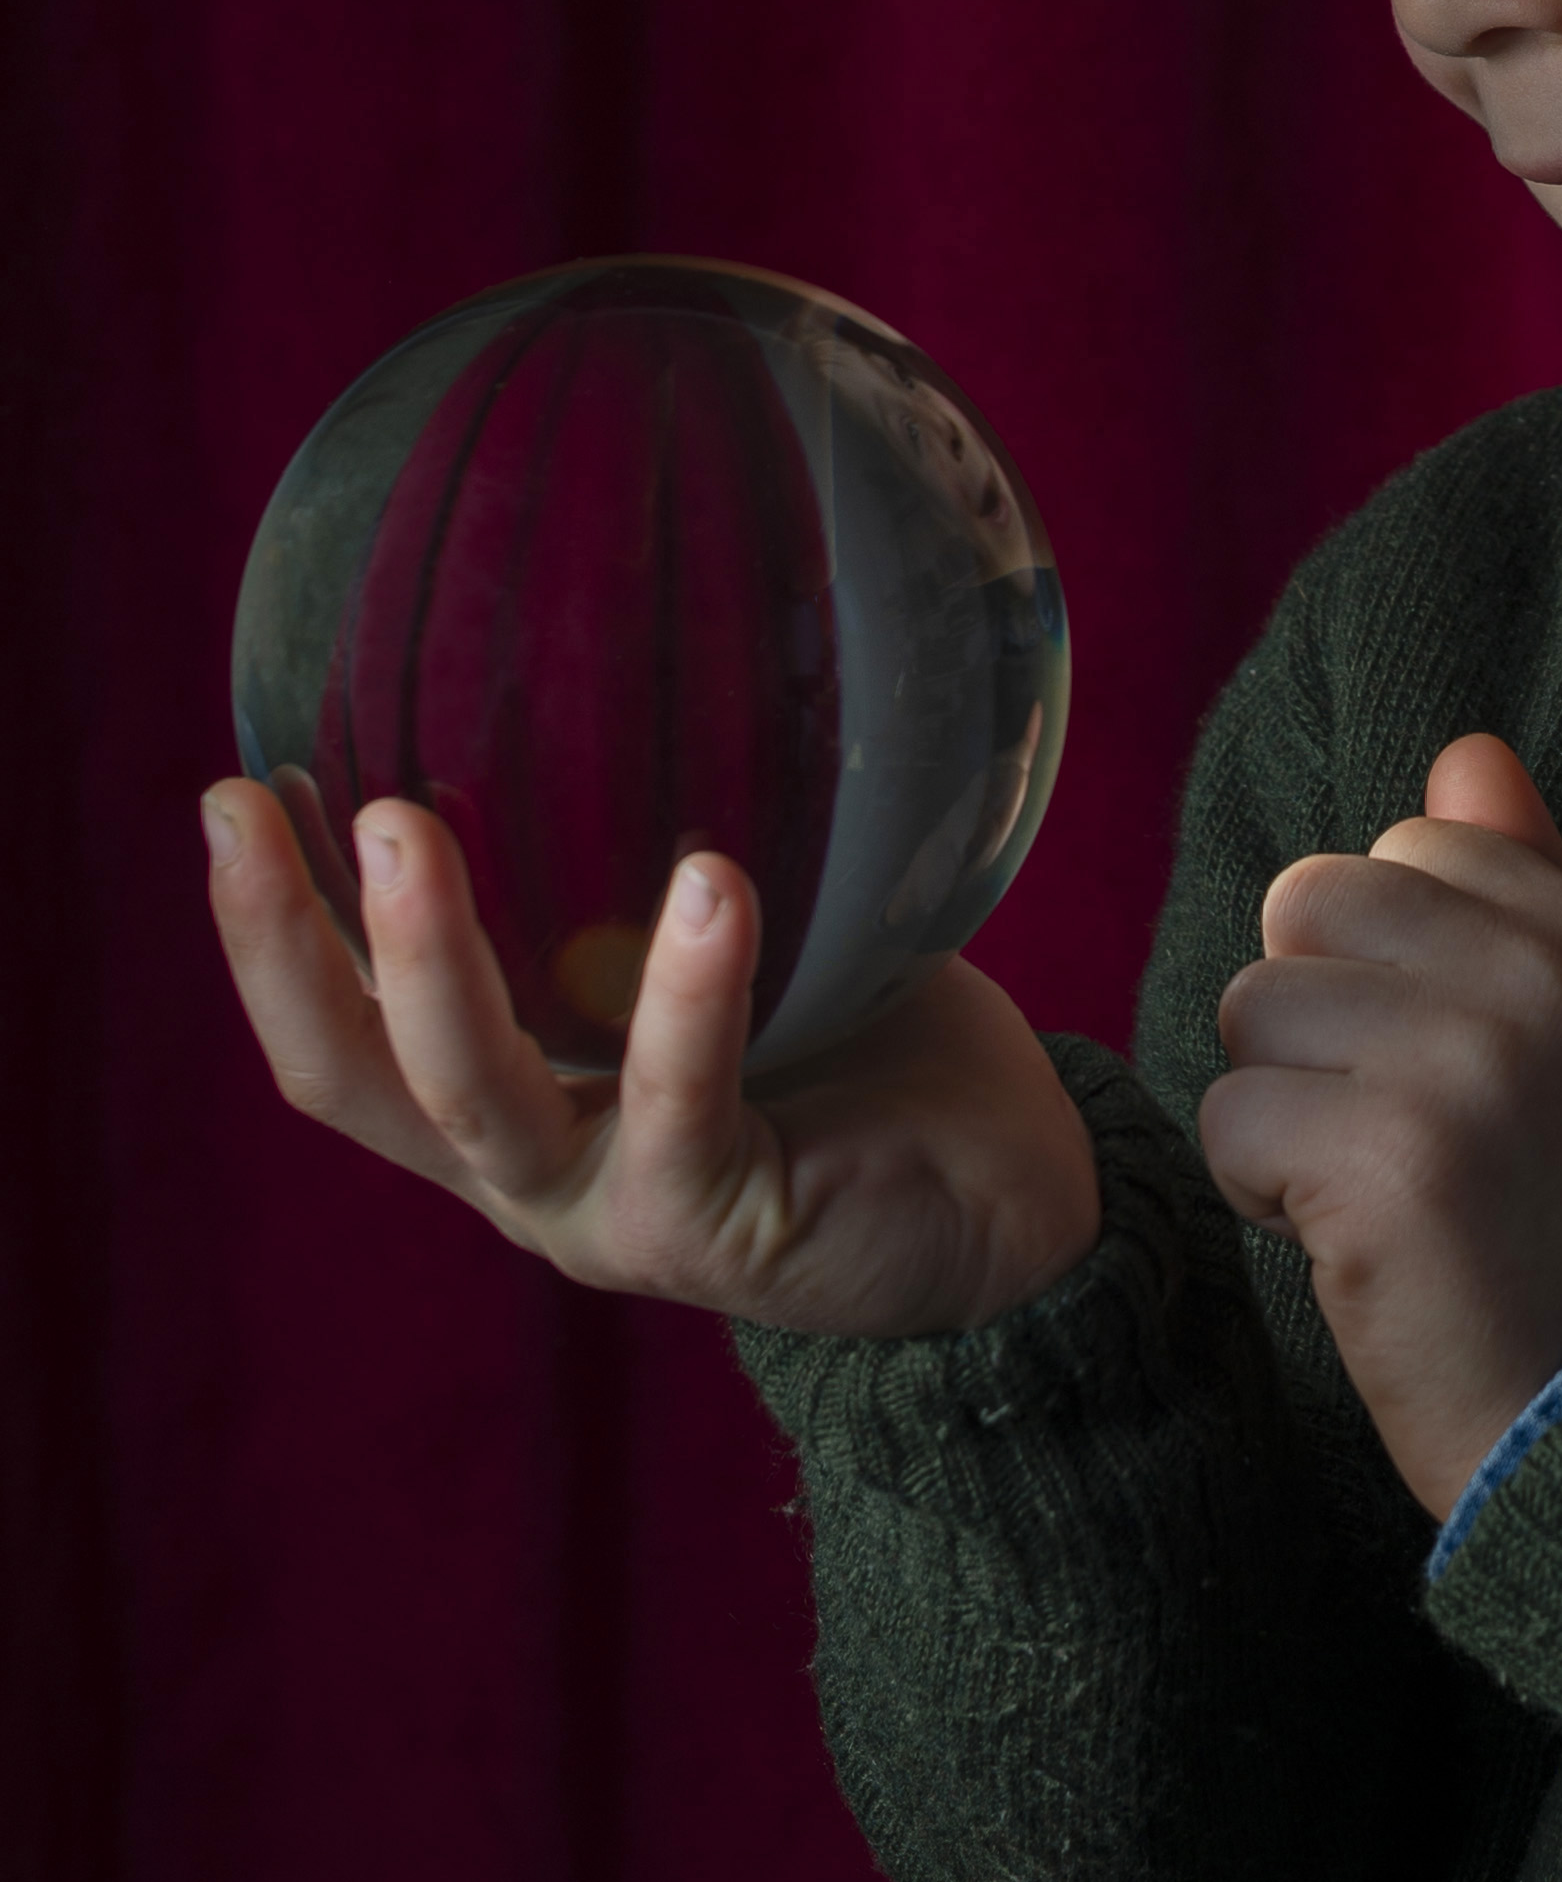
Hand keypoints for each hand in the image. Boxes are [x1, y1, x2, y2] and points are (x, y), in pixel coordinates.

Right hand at [202, 777, 1104, 1339]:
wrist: (1007, 1203)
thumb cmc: (866, 1044)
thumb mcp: (737, 943)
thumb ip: (661, 855)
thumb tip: (636, 654)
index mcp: (513, 1103)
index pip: (344, 1028)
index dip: (268, 927)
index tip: (234, 794)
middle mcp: (527, 1169)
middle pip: (352, 1073)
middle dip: (284, 939)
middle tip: (247, 802)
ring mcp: (608, 1209)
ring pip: (473, 1094)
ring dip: (427, 957)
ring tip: (403, 826)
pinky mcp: (717, 1226)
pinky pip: (682, 1102)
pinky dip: (688, 993)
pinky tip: (711, 886)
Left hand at [1202, 732, 1561, 1521]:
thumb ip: (1524, 882)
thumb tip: (1464, 751)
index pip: (1406, 852)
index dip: (1387, 967)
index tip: (1448, 1072)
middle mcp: (1537, 984)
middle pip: (1307, 906)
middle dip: (1312, 1022)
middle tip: (1391, 1132)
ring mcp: (1463, 1068)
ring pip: (1253, 1006)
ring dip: (1280, 1110)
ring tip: (1371, 1192)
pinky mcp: (1383, 1164)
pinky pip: (1228, 1120)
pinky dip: (1258, 1195)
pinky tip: (1347, 1246)